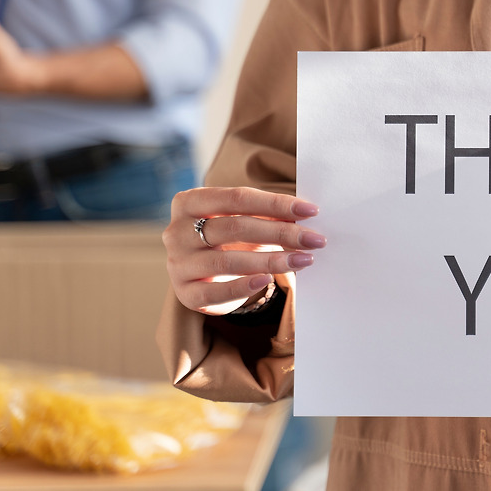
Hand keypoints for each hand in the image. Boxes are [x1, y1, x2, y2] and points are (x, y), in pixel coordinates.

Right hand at [165, 187, 325, 315]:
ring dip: (271, 260)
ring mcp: (178, 263)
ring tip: (303, 260)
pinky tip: (267, 280)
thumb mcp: (242, 219)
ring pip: (227, 261)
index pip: (237, 198)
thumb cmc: (228, 237)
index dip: (276, 203)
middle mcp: (177, 231)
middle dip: (280, 233)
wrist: (203, 272)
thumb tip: (305, 215)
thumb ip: (266, 215)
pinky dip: (243, 287)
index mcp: (189, 202)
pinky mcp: (185, 293)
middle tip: (314, 239)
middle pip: (235, 227)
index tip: (310, 211)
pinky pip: (215, 292)